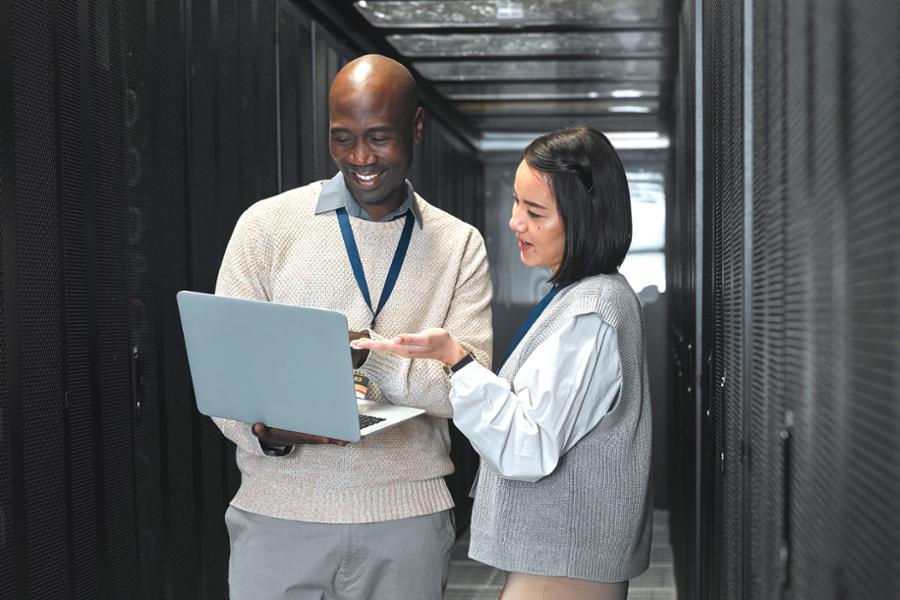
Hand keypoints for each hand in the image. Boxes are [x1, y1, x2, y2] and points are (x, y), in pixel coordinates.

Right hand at [252, 422, 348, 445]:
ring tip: (350, 438)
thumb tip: (256, 427)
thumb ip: (259, 430)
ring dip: (338, 436)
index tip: (326, 438)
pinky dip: (337, 433)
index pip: (307, 437)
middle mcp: (305, 437)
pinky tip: (348, 432)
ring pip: (327, 435)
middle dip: (333, 438)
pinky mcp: (314, 433)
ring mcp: (311, 435)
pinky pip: (327, 432)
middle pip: (321, 437)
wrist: (275, 436)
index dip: (316, 438)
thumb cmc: (270, 432)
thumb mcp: (263, 431)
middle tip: (345, 440)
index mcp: (295, 436)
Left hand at [350, 328, 468, 366]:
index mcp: (404, 348)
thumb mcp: (427, 337)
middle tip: (352, 344)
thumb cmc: (439, 341)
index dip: (370, 344)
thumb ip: (411, 339)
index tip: (358, 343)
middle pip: (381, 348)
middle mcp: (402, 351)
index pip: (383, 346)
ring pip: (384, 348)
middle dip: (367, 346)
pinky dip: (380, 345)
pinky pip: (390, 347)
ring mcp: (404, 350)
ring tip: (360, 343)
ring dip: (372, 346)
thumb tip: (395, 338)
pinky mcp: (406, 348)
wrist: (448, 349)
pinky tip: (377, 344)